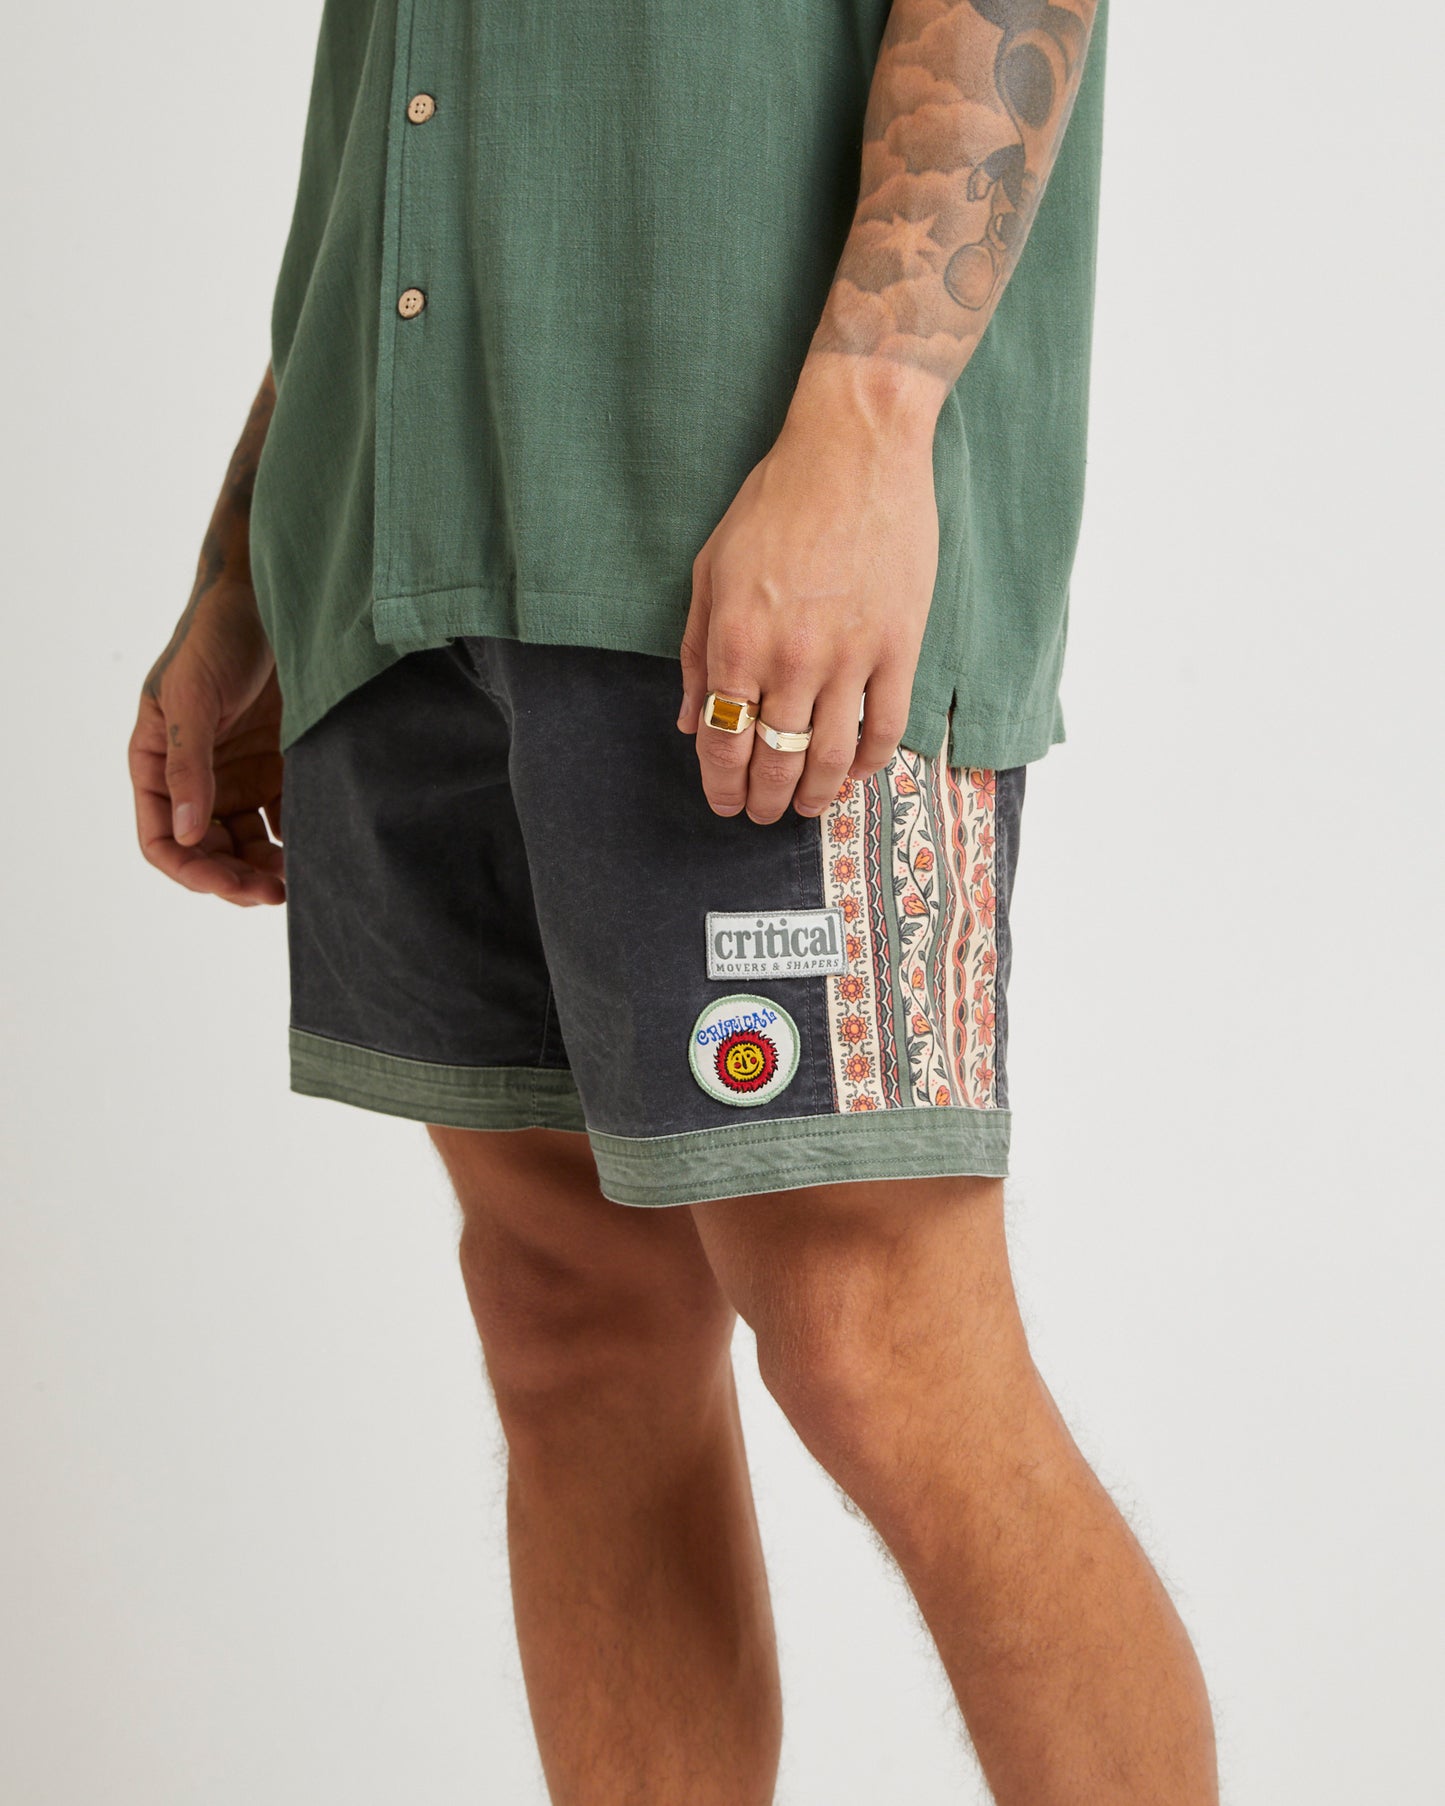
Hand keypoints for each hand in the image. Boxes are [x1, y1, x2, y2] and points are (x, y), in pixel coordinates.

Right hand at [128, 579, 285, 906]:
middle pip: (209, 853)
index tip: (231, 885)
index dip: (193, 871)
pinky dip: (300, 838)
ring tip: (302, 876)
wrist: (276, 599)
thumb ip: (188, 763)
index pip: (162, 840)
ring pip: (249, 845)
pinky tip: (320, 842)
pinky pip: (286, 819)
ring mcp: (240, 777)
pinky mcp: (281, 767)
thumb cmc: (216, 635)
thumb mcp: (191, 694)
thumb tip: (188, 834)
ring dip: (270, 868)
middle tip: (277, 893)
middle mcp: (197, 779)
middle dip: (237, 878)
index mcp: (158, 765)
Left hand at [677, 357, 943, 822]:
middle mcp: (791, 658)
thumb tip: (689, 721)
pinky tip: (856, 774)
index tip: (723, 804)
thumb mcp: (711, 570)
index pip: (722, 741)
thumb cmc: (774, 502)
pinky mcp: (899, 646)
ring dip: (815, 795)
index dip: (721, 784)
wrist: (854, 451)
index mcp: (737, 640)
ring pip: (833, 758)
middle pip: (775, 759)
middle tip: (762, 815)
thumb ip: (697, 652)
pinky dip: (870, 764)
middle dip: (764, 800)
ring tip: (805, 807)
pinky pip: (887, 729)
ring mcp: (850, 656)